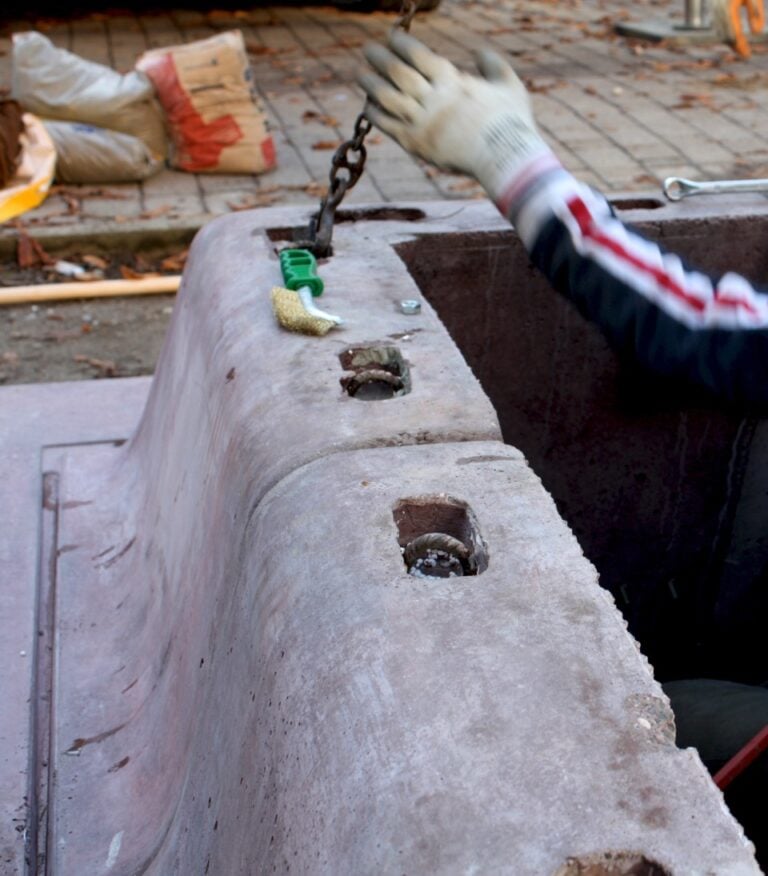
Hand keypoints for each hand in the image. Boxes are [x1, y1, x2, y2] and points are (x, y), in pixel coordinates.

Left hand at [359, 31, 554, 208]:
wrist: (505, 159)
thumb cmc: (512, 122)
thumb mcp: (509, 85)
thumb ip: (493, 65)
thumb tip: (480, 53)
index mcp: (453, 81)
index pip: (418, 56)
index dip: (401, 44)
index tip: (391, 37)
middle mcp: (434, 99)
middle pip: (398, 74)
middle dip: (380, 59)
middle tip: (367, 50)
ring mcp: (423, 123)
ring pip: (388, 99)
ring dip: (371, 85)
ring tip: (360, 76)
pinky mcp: (418, 146)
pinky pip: (390, 127)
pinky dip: (376, 116)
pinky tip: (367, 107)